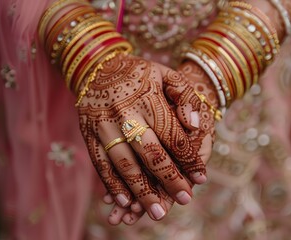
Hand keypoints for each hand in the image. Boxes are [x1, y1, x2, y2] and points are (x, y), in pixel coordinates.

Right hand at [78, 54, 206, 220]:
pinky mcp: (89, 134)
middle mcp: (125, 113)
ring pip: (124, 164)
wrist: (95, 66)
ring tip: (156, 212)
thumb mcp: (165, 74)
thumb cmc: (137, 73)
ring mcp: (104, 125)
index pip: (173, 135)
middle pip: (150, 153)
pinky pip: (100, 164)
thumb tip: (194, 126)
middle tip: (184, 200)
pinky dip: (112, 185)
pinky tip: (126, 201)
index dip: (189, 159)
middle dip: (169, 180)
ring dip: (141, 191)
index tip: (201, 178)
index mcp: (148, 99)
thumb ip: (184, 96)